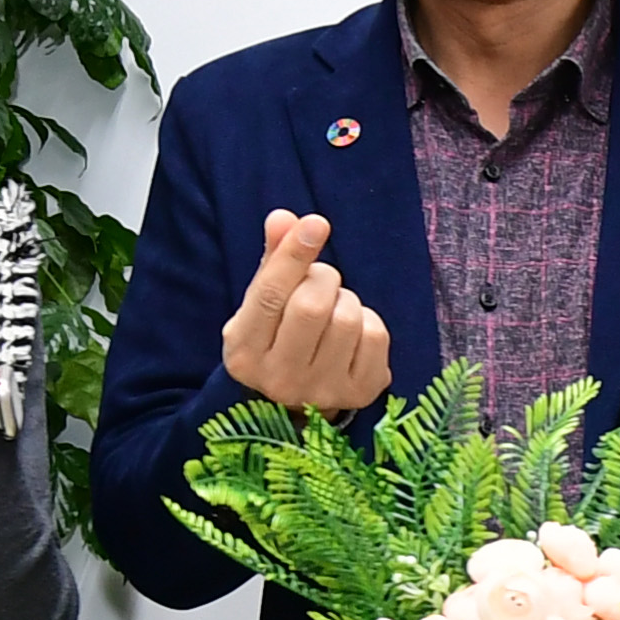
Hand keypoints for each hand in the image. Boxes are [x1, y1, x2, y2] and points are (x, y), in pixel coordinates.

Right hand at [221, 206, 394, 411]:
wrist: (300, 401)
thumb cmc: (278, 336)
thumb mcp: (263, 303)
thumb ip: (273, 259)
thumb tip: (283, 218)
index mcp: (244, 353)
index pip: (270, 295)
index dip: (294, 255)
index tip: (316, 223)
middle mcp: (279, 379)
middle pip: (311, 306)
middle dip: (322, 279)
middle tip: (321, 281)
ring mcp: (321, 392)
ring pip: (347, 317)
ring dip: (346, 299)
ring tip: (333, 309)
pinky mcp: (359, 394)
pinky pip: (376, 335)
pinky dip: (368, 320)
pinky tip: (353, 332)